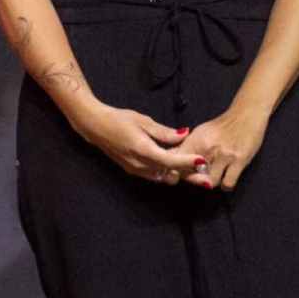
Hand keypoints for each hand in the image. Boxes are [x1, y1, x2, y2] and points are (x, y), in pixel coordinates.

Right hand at [67, 101, 198, 184]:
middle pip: (169, 175)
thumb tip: (184, 134)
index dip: (188, 162)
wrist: (96, 126)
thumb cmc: (119, 119)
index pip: (171, 162)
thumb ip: (164, 132)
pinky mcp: (132, 171)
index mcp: (144, 151)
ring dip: (175, 172)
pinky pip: (153, 175)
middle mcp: (140, 165)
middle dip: (185, 171)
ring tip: (187, 162)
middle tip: (200, 165)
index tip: (202, 161)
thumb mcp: (144, 121)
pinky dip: (164, 171)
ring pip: (162, 178)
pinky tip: (170, 161)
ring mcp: (135, 170)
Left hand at [169, 107, 268, 191]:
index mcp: (195, 140)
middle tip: (199, 177)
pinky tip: (227, 178)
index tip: (179, 174)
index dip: (174, 171)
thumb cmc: (223, 125)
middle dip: (193, 179)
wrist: (247, 114)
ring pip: (210, 182)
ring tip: (215, 175)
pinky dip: (227, 185)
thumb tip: (173, 159)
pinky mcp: (239, 160)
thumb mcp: (201, 132)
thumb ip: (187, 146)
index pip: (176, 160)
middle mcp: (207, 147)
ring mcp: (223, 155)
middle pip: (192, 175)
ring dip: (212, 182)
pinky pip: (228, 183)